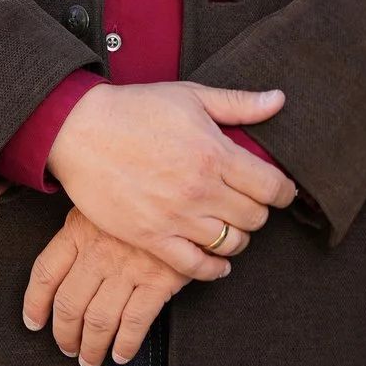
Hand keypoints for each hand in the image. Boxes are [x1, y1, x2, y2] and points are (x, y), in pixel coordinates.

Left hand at [23, 206, 201, 365]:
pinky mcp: (158, 279)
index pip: (45, 273)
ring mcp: (128, 267)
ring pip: (98, 320)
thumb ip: (80, 230)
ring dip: (92, 347)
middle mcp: (98, 251)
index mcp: (79, 229)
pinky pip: (134, 322)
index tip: (33, 322)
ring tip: (90, 359)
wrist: (182, 192)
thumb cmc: (138, 198)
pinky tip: (121, 354)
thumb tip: (61, 265)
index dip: (35, 304)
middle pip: (69, 304)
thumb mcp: (101, 203)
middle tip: (68, 348)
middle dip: (65, 334)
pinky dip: (125, 345)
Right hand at [45, 80, 296, 274]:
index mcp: (214, 152)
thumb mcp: (191, 96)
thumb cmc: (135, 109)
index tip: (282, 191)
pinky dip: (214, 269)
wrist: (81, 131)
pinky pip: (196, 267)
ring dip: (239, 238)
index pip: (271, 186)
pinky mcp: (152, 237)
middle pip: (255, 218)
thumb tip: (279, 100)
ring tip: (232, 226)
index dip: (284, 191)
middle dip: (260, 212)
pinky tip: (217, 261)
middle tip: (251, 204)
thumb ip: (239, 104)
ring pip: (231, 244)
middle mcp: (200, 189)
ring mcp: (176, 217)